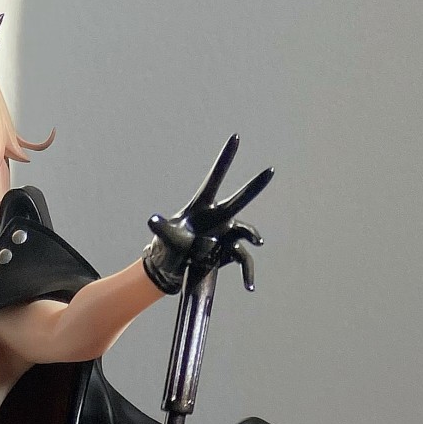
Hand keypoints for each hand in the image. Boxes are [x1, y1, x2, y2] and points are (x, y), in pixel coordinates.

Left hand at [143, 137, 272, 294]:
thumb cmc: (170, 246)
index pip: (215, 178)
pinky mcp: (230, 251)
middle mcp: (219, 217)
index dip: (225, 159)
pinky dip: (247, 273)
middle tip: (270, 171)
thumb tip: (152, 219)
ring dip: (252, 236)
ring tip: (257, 242)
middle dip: (254, 186)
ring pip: (246, 231)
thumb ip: (161, 227)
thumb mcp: (166, 236)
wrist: (175, 268)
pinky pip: (244, 260)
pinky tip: (248, 286)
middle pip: (239, 199)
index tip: (235, 137)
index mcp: (203, 206)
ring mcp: (227, 233)